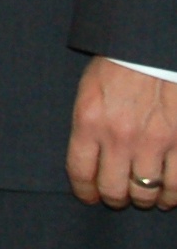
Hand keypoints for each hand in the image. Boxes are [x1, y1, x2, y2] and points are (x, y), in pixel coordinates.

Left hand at [66, 57, 176, 208]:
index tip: (90, 196)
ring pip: (147, 192)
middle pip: (114, 190)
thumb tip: (92, 161)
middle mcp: (120, 136)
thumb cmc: (118, 67)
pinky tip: (169, 194)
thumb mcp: (89, 92)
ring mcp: (154, 141)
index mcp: (90, 121)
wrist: (151, 49)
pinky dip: (173, 195)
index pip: (80, 172)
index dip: (85, 191)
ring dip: (145, 199)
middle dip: (115, 198)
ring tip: (146, 196)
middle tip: (118, 196)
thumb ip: (89, 128)